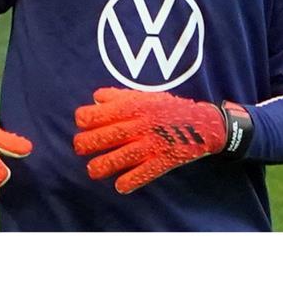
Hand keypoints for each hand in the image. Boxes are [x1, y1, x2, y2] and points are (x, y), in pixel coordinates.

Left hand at [73, 87, 227, 193]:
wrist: (203, 123)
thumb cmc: (168, 108)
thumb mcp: (143, 95)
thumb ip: (118, 96)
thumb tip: (94, 99)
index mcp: (134, 106)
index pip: (100, 113)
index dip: (85, 119)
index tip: (82, 124)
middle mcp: (141, 124)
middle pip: (107, 136)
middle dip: (87, 143)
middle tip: (79, 148)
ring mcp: (153, 143)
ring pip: (122, 156)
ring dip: (103, 165)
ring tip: (92, 170)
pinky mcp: (165, 160)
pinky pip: (145, 173)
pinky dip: (131, 181)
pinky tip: (120, 186)